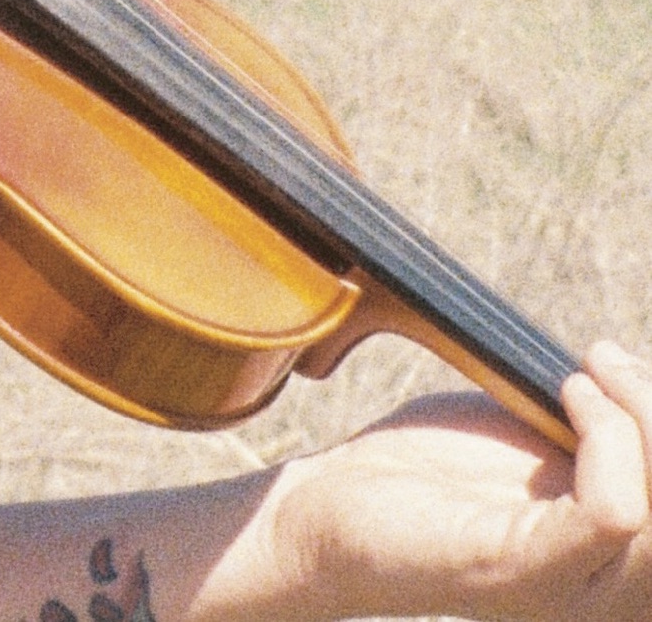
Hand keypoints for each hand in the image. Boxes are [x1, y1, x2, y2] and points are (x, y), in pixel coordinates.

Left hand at [263, 345, 651, 621]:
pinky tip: (568, 394)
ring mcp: (575, 596)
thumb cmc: (435, 468)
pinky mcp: (529, 573)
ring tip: (585, 372)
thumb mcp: (539, 440)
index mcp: (622, 570)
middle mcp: (613, 599)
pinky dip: (606, 437)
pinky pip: (612, 513)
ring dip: (638, 418)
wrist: (336, 503)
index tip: (629, 368)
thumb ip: (602, 434)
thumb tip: (646, 384)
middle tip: (608, 359)